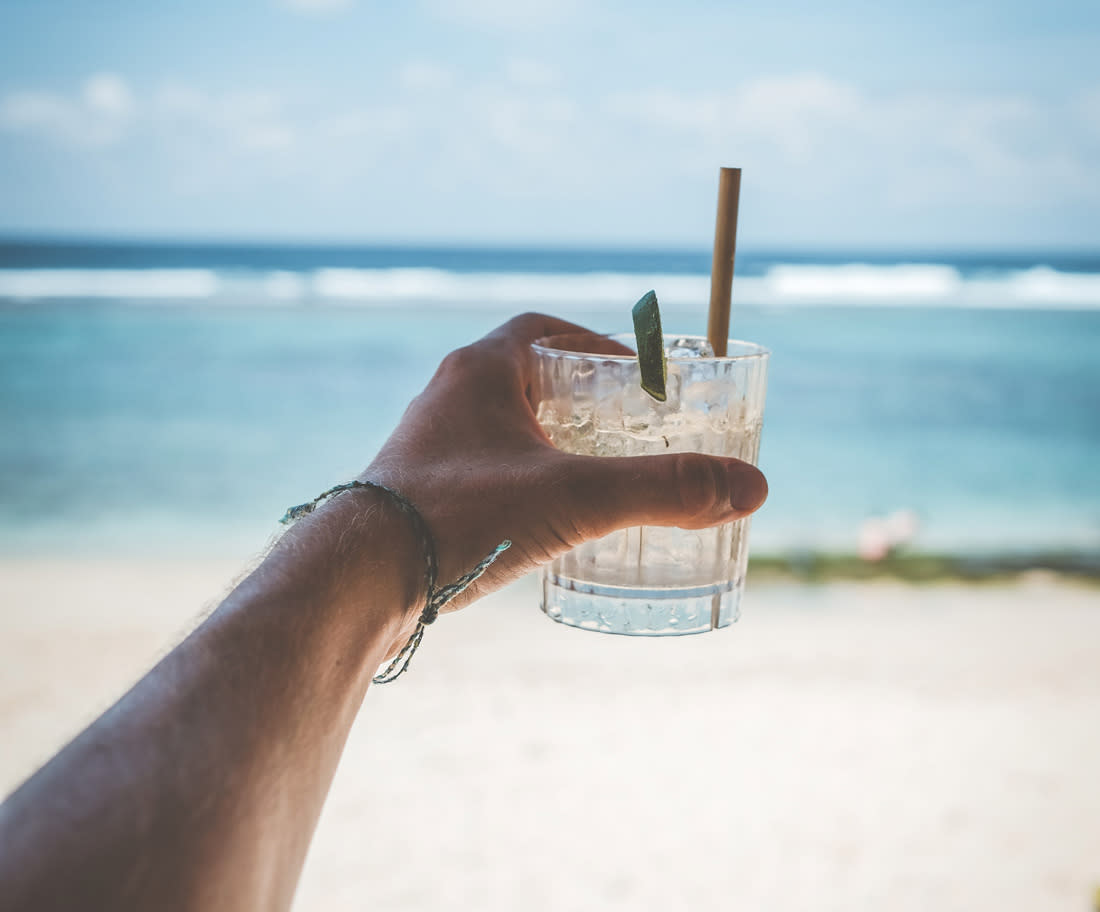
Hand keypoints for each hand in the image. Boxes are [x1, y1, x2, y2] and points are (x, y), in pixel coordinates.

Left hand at [364, 312, 767, 609]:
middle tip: (627, 431)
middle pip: (527, 379)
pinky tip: (543, 521)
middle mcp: (449, 399)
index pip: (545, 332)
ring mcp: (429, 448)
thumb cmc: (460, 516)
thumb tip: (752, 487)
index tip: (636, 377)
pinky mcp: (418, 494)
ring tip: (595, 477)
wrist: (356, 580)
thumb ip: (663, 490)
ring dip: (548, 444)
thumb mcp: (575, 497)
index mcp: (481, 371)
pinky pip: (481, 471)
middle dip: (580, 400)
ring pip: (501, 429)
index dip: (596, 346)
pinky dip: (520, 483)